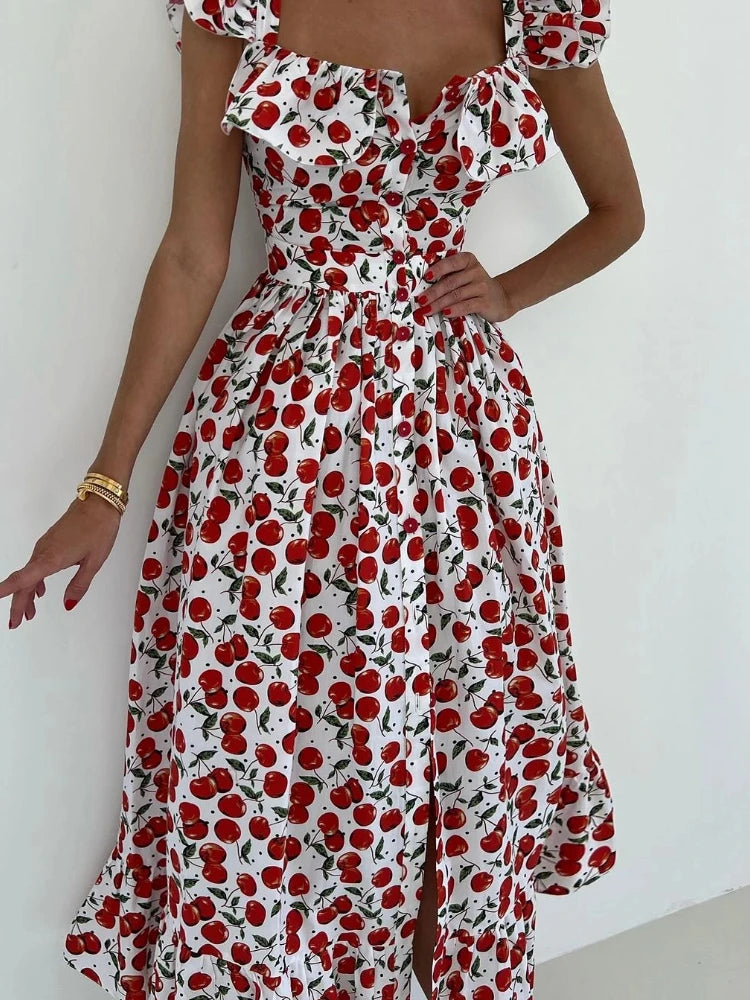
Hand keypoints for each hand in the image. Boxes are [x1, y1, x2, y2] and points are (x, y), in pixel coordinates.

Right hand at [1, 493, 121, 628]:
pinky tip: (40, 590)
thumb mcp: (94, 562)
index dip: (7, 590)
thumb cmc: (99, 530)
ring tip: (29, 613)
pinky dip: (35, 580)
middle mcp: (43, 552)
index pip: (24, 578)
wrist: (100, 502)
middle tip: (16, 623)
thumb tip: (68, 605)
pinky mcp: (50, 542)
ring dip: (27, 594)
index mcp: (52, 558)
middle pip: (24, 582)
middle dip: (18, 604)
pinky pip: (36, 565)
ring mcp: (45, 546)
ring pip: (29, 574)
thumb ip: (79, 585)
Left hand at [416, 251, 516, 322]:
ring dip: (439, 304)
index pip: (451, 262)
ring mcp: (481, 286)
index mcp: (468, 260)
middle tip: (421, 301)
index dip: (438, 269)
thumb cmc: (477, 287)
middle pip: (451, 282)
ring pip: (456, 295)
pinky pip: (467, 305)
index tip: (426, 277)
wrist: (502, 298)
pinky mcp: (485, 302)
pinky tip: (445, 313)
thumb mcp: (465, 276)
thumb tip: (423, 286)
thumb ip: (450, 276)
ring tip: (427, 310)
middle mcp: (475, 271)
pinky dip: (455, 310)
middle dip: (433, 293)